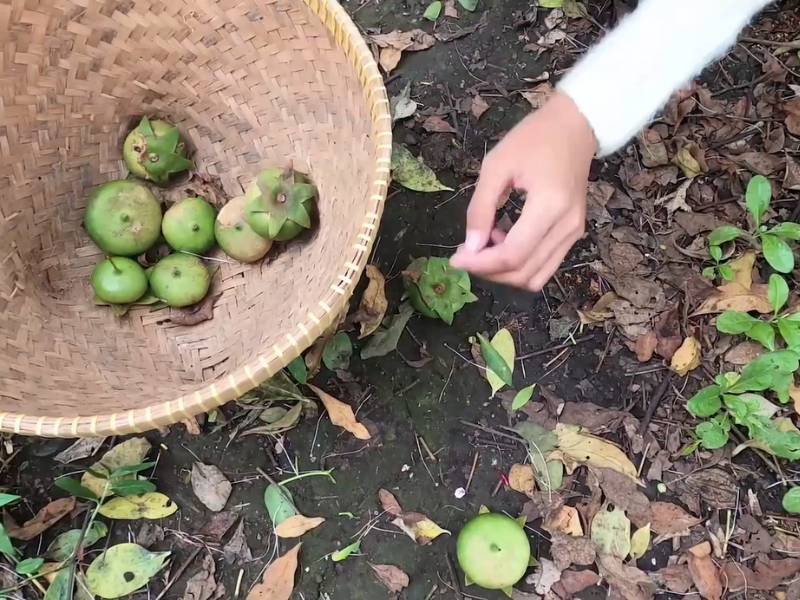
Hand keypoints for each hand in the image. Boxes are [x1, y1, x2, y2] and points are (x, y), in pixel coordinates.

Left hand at [450, 91, 596, 291]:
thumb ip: (481, 208)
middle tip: (464, 255)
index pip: (513, 255)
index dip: (480, 263)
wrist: (575, 126)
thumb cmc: (533, 138)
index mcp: (550, 206)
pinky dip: (520, 264)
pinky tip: (502, 240)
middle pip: (524, 273)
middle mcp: (567, 227)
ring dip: (504, 272)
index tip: (454, 259)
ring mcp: (574, 233)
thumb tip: (471, 247)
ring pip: (535, 276)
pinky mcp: (573, 234)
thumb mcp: (496, 166)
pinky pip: (544, 265)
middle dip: (488, 271)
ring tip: (484, 246)